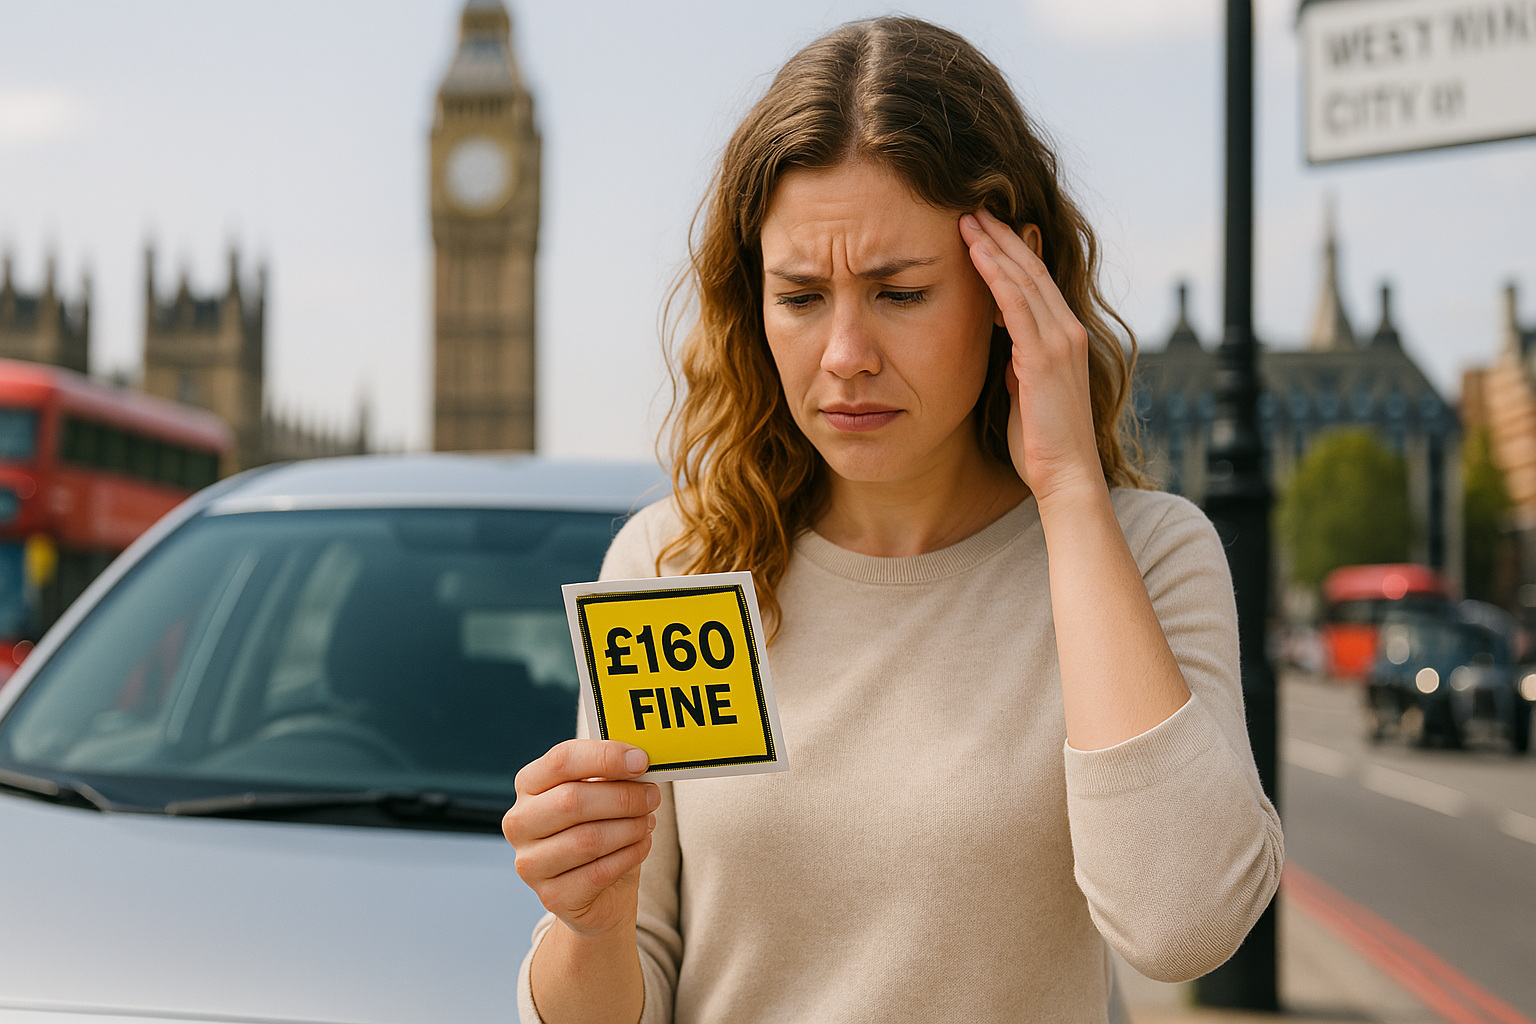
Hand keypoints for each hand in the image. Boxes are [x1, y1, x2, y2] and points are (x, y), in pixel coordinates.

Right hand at [503, 739, 659, 937]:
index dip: (605, 757)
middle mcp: (520, 822)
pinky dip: (629, 855)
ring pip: (588, 839)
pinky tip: (641, 845)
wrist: (599, 894)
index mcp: (529, 785)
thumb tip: (637, 761)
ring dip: (629, 828)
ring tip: (647, 822)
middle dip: (623, 797)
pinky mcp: (551, 895)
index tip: (641, 760)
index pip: (562, 760)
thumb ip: (611, 776)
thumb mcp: (602, 796)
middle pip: (573, 800)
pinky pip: (598, 872)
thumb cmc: (600, 831)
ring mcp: (530, 862)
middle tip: (652, 796)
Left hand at [959, 208, 1103, 504]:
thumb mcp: (1025, 393)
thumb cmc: (1041, 445)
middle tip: (971, 207)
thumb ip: (1018, 365)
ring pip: (1024, 278)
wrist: (1065, 478)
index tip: (982, 230)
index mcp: (1064, 340)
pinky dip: (996, 273)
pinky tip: (975, 251)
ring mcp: (1060, 341)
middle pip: (1031, 269)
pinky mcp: (1045, 356)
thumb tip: (1001, 348)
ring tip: (966, 217)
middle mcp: (1067, 332)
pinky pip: (1017, 303)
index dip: (1010, 253)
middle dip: (1000, 236)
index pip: (1035, 283)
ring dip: (994, 244)